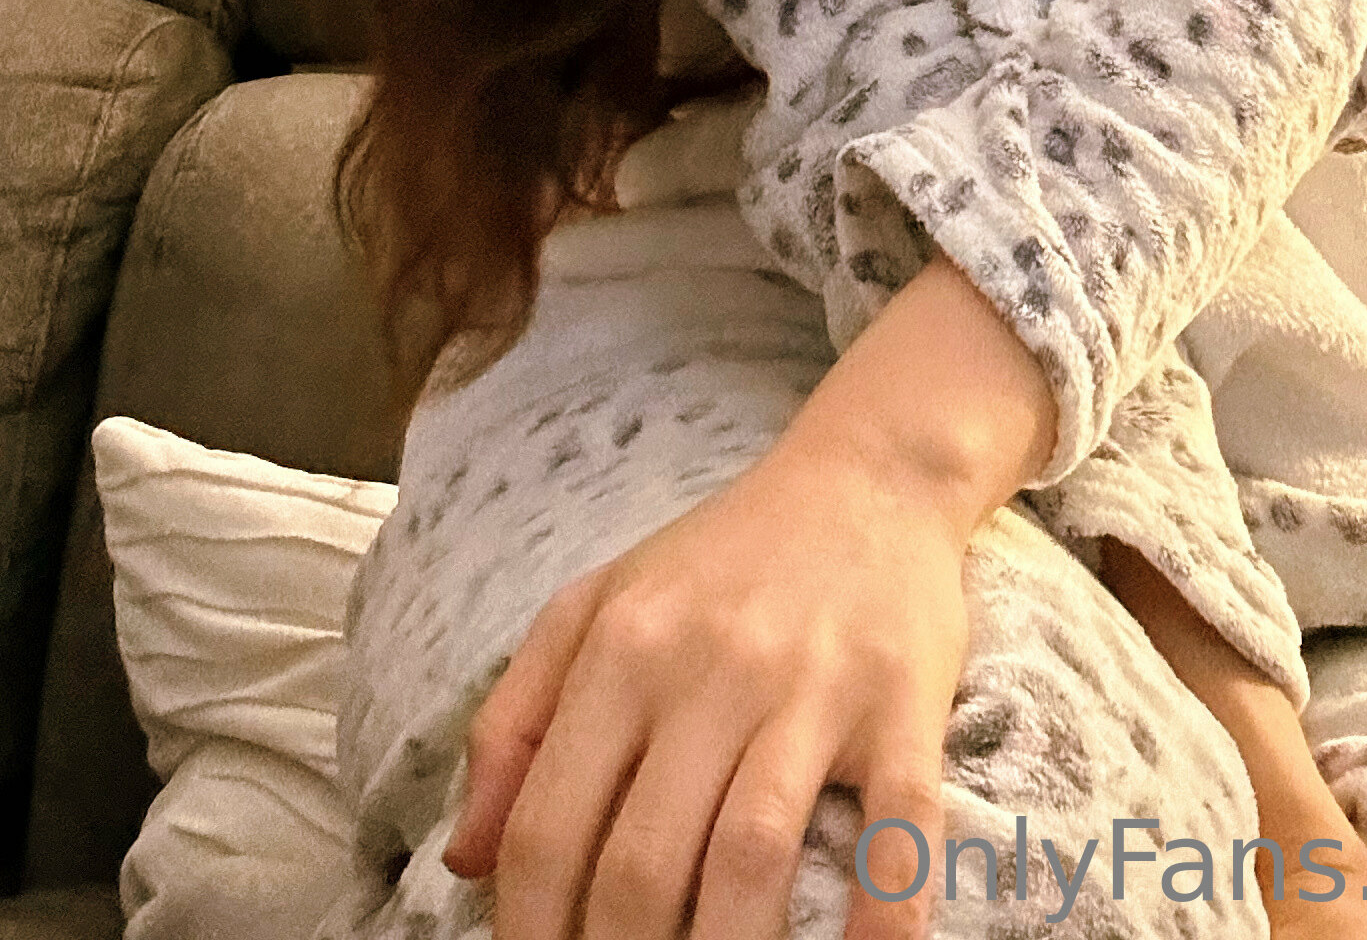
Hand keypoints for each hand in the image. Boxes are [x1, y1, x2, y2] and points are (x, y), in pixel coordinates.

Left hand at [439, 425, 973, 939]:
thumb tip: (465, 860)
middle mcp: (710, 666)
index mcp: (623, 647)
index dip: (527, 931)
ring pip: (751, 854)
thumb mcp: (596, 603)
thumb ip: (516, 719)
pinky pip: (896, 827)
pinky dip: (882, 915)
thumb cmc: (723, 558)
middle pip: (642, 861)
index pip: (548, 824)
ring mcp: (811, 687)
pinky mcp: (902, 702)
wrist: (867, 473)